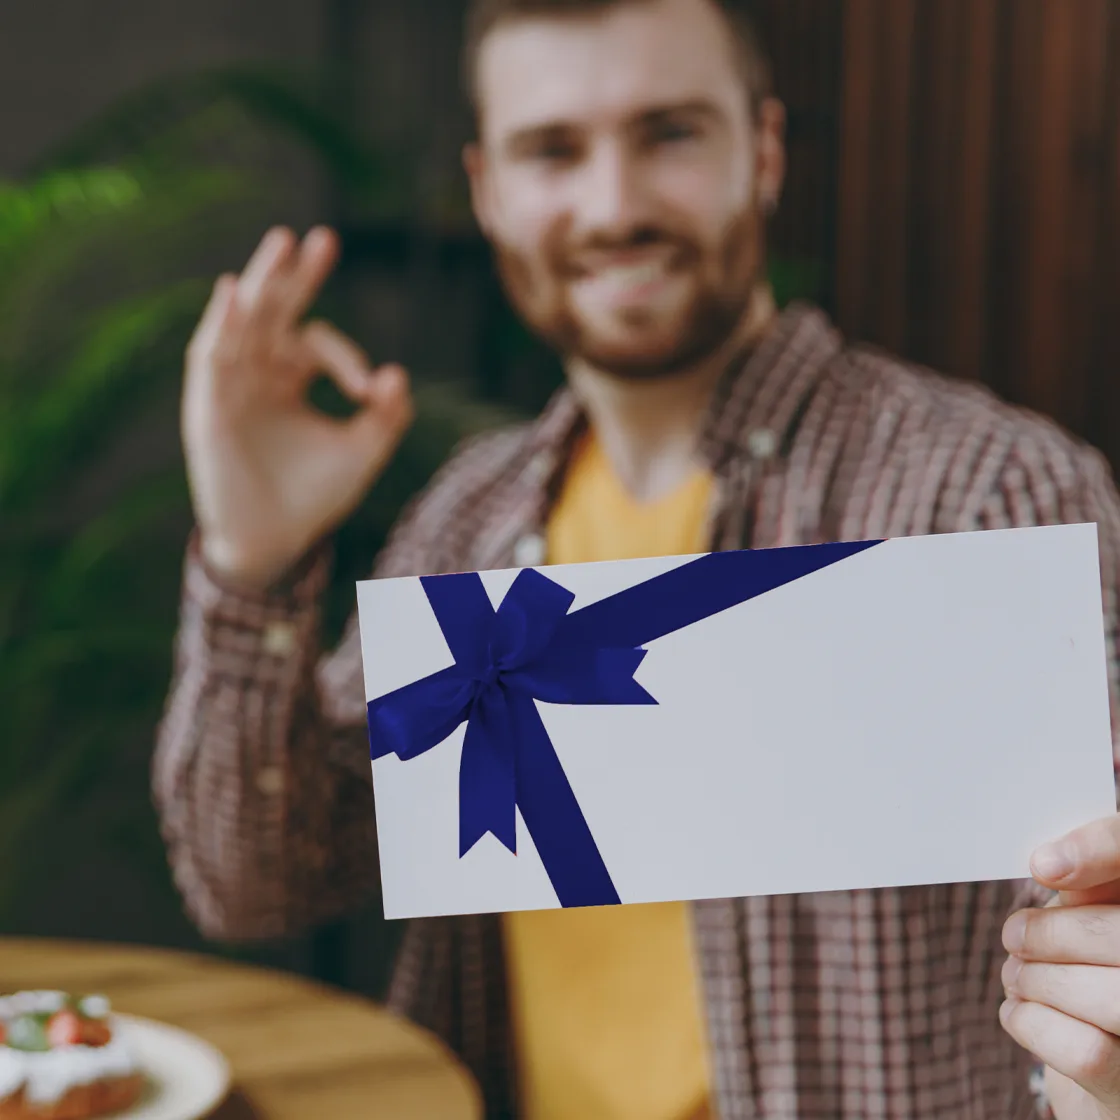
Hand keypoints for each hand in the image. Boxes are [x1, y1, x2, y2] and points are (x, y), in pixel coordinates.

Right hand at [182, 225, 412, 589]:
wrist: (277, 542)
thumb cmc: (316, 497)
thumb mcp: (363, 452)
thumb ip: (387, 416)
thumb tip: (397, 373)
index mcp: (291, 377)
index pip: (317, 341)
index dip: (346, 356)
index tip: (369, 390)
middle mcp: (258, 372)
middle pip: (275, 310)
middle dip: (296, 275)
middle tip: (321, 237)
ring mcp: (231, 385)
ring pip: (243, 321)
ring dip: (261, 283)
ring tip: (282, 243)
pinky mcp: (209, 406)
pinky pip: (210, 356)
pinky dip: (221, 324)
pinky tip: (234, 291)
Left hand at [1001, 813, 1119, 1118]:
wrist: (1109, 1062)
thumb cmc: (1096, 970)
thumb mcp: (1095, 919)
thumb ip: (1091, 890)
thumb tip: (1054, 865)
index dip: (1099, 850)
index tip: (1042, 866)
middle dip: (1051, 934)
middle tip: (1014, 935)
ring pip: (1112, 1000)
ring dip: (1039, 981)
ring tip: (1017, 975)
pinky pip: (1087, 1053)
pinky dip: (1032, 1023)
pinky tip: (1017, 1010)